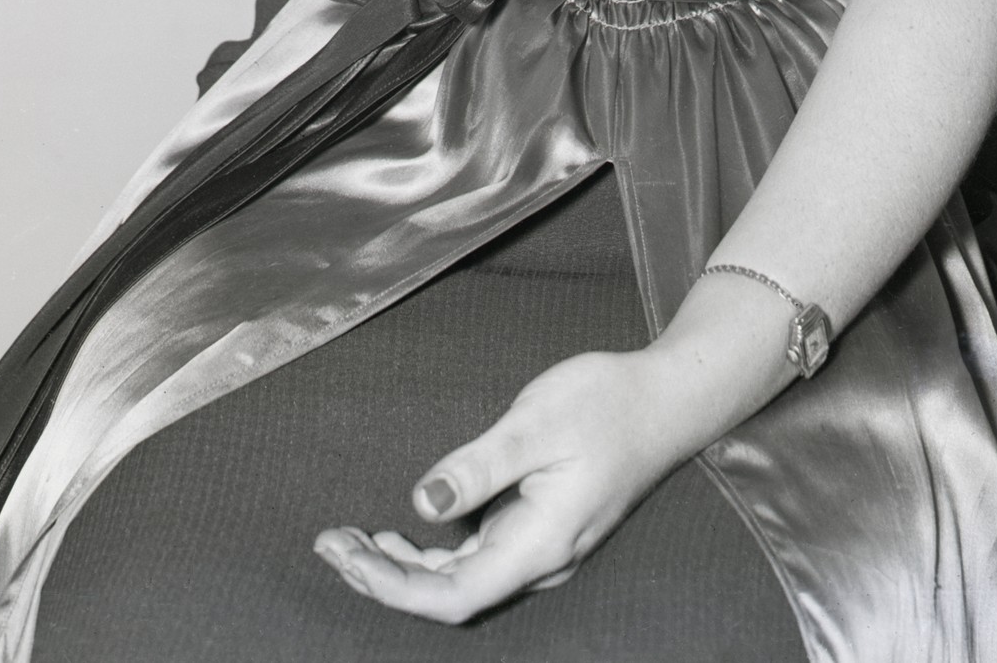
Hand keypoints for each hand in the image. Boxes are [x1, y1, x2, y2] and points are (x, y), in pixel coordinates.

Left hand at [312, 347, 698, 624]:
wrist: (667, 400)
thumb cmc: (607, 402)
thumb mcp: (537, 422)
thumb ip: (479, 466)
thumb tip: (422, 502)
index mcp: (539, 544)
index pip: (451, 595)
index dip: (391, 586)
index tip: (344, 554)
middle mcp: (539, 561)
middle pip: (449, 595)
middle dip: (383, 576)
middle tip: (329, 542)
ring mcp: (542, 549)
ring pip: (461, 579)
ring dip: (403, 565)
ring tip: (351, 539)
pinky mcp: (540, 530)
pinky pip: (477, 557)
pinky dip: (433, 550)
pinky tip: (402, 530)